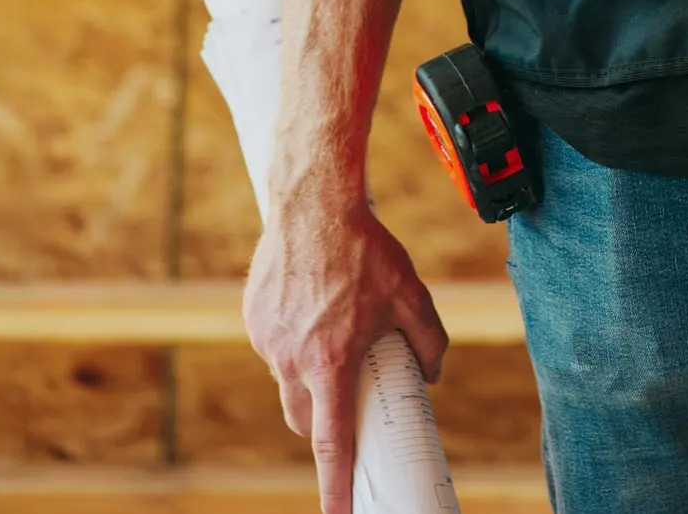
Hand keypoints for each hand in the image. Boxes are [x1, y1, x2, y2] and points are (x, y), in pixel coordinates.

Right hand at [244, 194, 450, 513]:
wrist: (314, 202)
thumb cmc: (364, 248)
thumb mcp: (410, 294)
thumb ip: (428, 340)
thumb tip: (433, 374)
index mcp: (331, 362)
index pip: (332, 443)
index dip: (336, 486)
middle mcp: (293, 359)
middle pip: (305, 420)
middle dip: (324, 424)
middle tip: (348, 402)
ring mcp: (268, 340)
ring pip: (288, 381)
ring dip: (309, 375)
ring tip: (334, 331)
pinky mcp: (254, 319)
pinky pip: (275, 347)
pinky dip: (294, 341)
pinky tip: (313, 307)